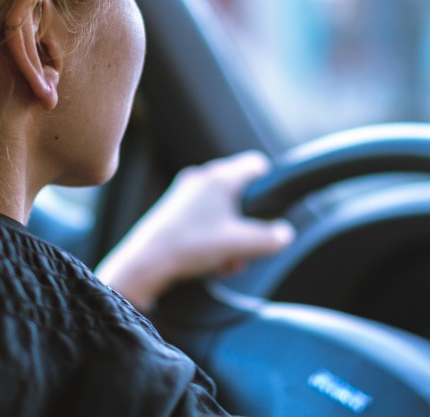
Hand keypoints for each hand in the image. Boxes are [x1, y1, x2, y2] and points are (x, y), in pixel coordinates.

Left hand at [95, 151, 295, 311]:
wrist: (146, 263)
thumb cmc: (191, 246)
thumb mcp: (240, 244)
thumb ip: (270, 238)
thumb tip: (284, 234)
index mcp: (220, 178)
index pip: (256, 165)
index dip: (269, 185)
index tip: (272, 208)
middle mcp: (201, 179)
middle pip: (240, 193)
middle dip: (248, 223)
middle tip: (248, 247)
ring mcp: (184, 194)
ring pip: (222, 210)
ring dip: (231, 236)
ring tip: (229, 262)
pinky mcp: (173, 212)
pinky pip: (204, 219)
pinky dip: (213, 239)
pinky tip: (212, 263)